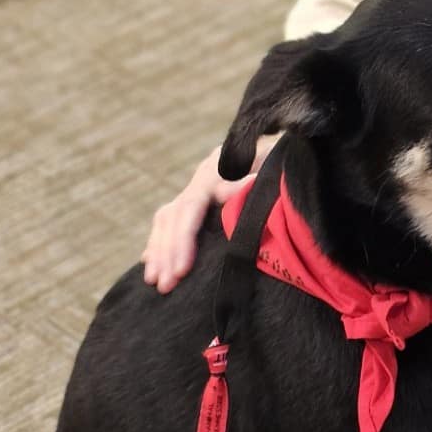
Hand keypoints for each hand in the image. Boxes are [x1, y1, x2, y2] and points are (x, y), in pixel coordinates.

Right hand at [140, 134, 278, 292]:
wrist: (281, 146)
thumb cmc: (280, 160)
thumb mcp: (271, 166)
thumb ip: (254, 180)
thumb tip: (238, 188)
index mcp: (216, 170)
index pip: (191, 206)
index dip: (184, 239)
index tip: (182, 270)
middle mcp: (202, 177)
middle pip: (175, 216)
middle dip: (168, 253)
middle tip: (166, 286)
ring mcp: (198, 186)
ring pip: (167, 218)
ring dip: (159, 251)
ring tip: (154, 281)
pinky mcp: (199, 197)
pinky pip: (169, 221)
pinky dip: (159, 243)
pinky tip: (151, 264)